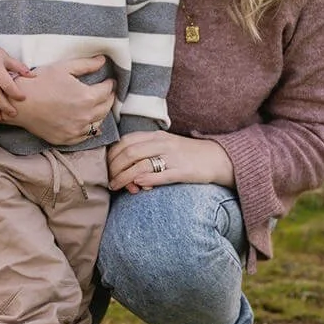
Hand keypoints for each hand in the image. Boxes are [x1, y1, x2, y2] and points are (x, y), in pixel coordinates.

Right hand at [8, 56, 114, 143]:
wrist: (18, 102)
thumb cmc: (40, 82)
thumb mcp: (64, 68)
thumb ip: (86, 64)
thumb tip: (103, 60)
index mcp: (87, 97)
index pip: (107, 90)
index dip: (110, 84)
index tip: (110, 80)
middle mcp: (85, 116)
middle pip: (106, 107)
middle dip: (109, 98)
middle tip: (109, 92)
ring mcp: (76, 130)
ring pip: (98, 123)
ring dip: (101, 113)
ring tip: (100, 106)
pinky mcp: (66, 138)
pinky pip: (85, 136)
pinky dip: (90, 129)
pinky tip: (91, 124)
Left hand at [107, 131, 234, 193]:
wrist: (217, 157)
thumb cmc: (187, 154)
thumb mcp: (165, 146)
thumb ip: (146, 153)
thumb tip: (127, 171)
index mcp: (156, 136)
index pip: (126, 142)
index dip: (111, 156)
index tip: (106, 168)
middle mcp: (163, 143)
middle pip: (129, 153)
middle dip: (114, 169)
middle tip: (109, 182)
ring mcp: (173, 157)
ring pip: (141, 165)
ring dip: (124, 178)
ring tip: (117, 187)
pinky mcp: (183, 171)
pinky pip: (161, 175)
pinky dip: (146, 180)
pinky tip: (137, 185)